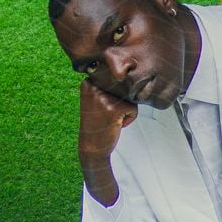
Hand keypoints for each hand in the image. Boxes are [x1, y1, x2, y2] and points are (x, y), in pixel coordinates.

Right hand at [78, 80, 135, 203]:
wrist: (92, 147)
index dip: (114, 95)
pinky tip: (115, 125)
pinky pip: (134, 108)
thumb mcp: (97, 98)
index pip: (115, 79)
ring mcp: (104, 97)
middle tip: (106, 115)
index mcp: (88, 82)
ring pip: (130, 97)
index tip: (102, 107)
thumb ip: (108, 85)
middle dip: (120, 103)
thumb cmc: (98, 122)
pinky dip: (129, 118)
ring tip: (111, 119)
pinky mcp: (114, 109)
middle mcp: (94, 87)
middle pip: (124, 87)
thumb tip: (130, 74)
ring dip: (125, 110)